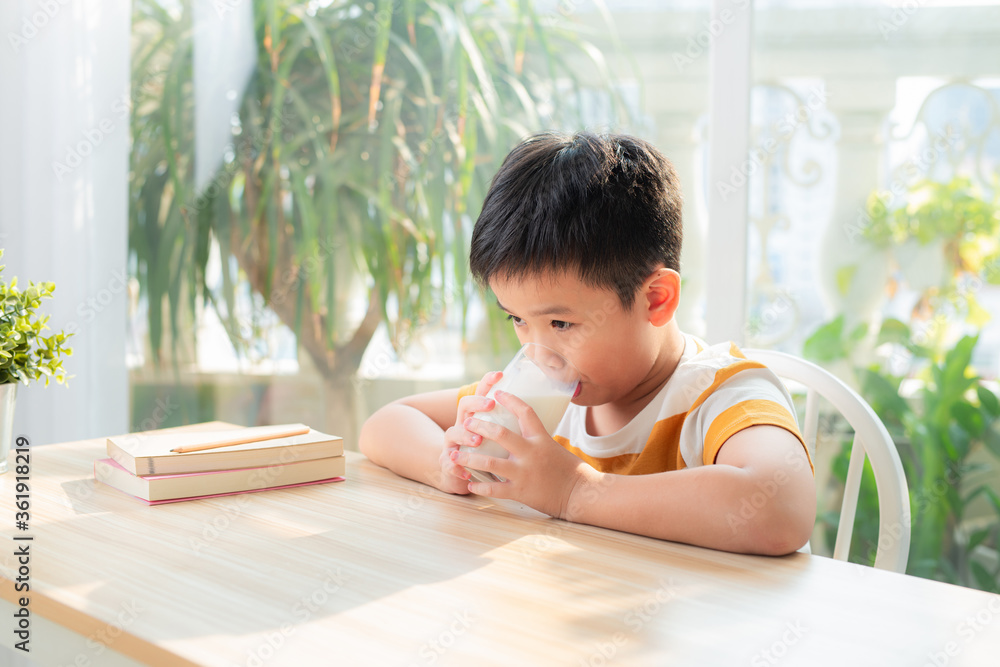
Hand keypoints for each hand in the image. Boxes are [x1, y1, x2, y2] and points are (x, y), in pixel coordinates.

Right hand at [437, 371, 503, 493]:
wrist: (461, 475)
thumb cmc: (486, 454)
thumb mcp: (499, 439)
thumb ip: (511, 425)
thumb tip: (540, 408)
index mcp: (476, 416)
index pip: (480, 393)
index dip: (487, 382)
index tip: (500, 374)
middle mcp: (462, 426)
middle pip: (465, 406)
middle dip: (477, 403)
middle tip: (491, 404)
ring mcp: (453, 443)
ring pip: (452, 433)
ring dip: (465, 435)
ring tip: (477, 440)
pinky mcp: (448, 463)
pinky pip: (449, 464)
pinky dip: (457, 467)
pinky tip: (466, 472)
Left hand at [449, 389, 593, 517]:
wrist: (580, 495)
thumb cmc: (570, 470)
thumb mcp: (554, 447)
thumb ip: (536, 438)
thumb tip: (523, 426)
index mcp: (541, 439)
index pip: (525, 412)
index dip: (510, 399)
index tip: (496, 392)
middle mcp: (530, 453)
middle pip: (500, 434)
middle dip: (479, 426)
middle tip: (466, 422)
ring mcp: (523, 473)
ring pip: (489, 463)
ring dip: (468, 458)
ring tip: (454, 455)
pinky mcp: (520, 492)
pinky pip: (494, 489)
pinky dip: (479, 486)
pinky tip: (470, 483)